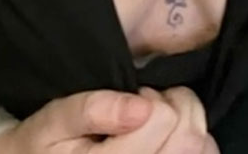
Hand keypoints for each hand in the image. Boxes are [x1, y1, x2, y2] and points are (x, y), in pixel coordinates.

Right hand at [0, 86, 217, 153]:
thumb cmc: (44, 146)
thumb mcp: (55, 121)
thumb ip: (92, 108)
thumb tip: (140, 106)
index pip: (161, 118)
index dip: (151, 97)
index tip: (133, 100)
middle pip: (189, 136)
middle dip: (175, 107)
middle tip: (147, 109)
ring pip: (203, 150)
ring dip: (188, 127)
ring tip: (158, 127)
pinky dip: (197, 146)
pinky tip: (169, 143)